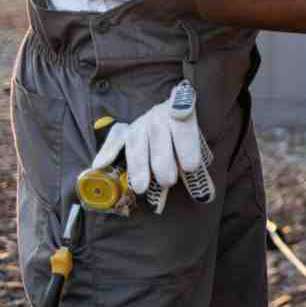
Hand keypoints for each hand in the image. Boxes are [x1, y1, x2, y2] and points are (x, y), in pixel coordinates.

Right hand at [91, 81, 213, 213]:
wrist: (171, 108)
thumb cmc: (185, 137)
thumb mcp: (196, 146)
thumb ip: (199, 171)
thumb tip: (206, 198)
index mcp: (182, 117)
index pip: (184, 127)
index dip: (187, 147)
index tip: (191, 167)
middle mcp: (159, 117)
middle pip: (159, 137)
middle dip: (163, 162)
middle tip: (168, 181)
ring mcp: (141, 123)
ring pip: (137, 142)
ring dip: (138, 165)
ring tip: (141, 188)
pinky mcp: (125, 131)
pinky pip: (114, 139)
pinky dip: (106, 151)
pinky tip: (99, 165)